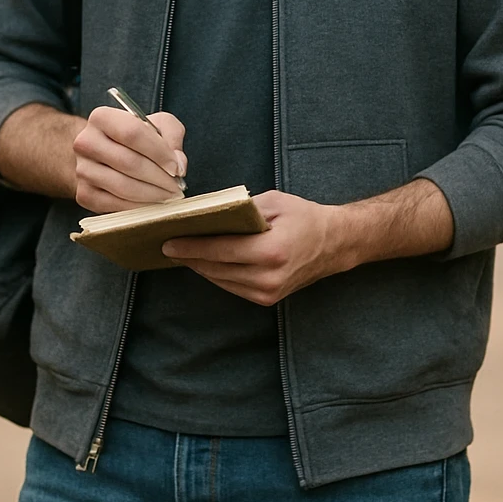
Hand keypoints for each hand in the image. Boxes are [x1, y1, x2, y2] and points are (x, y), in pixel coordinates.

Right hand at [73, 107, 186, 212]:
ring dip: (152, 195)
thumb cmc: (134, 138)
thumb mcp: (157, 124)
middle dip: (159, 178)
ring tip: (169, 196)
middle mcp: (85, 142)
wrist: (102, 154)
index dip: (159, 153)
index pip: (133, 133)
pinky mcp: (84, 193)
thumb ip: (173, 136)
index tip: (177, 168)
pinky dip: (138, 207)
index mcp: (102, 118)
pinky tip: (152, 203)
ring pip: (123, 186)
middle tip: (177, 187)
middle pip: (129, 162)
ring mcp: (82, 170)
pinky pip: (115, 204)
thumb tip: (179, 164)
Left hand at [161, 190, 341, 304]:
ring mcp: (267, 292)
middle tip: (167, 245)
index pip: (220, 250)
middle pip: (216, 268)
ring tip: (181, 252)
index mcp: (271, 251)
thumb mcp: (273, 202)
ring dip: (199, 267)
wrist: (335, 244)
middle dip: (190, 257)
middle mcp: (268, 277)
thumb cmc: (305, 217)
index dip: (191, 247)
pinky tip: (204, 262)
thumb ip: (240, 209)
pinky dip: (216, 274)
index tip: (168, 243)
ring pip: (220, 280)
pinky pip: (231, 286)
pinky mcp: (267, 299)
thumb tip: (205, 215)